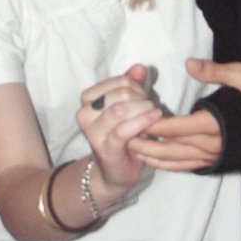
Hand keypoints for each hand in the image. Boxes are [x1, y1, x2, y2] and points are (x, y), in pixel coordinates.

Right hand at [77, 64, 161, 195]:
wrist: (115, 173)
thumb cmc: (124, 136)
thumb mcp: (127, 107)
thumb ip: (131, 86)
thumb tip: (139, 67)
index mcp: (88, 100)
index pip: (119, 81)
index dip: (137, 86)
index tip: (145, 97)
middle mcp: (84, 114)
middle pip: (121, 93)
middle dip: (142, 98)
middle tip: (151, 108)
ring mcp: (93, 132)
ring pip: (121, 109)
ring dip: (143, 109)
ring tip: (155, 114)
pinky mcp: (105, 148)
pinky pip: (123, 129)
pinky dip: (142, 121)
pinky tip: (155, 118)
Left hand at [127, 57, 240, 171]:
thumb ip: (214, 71)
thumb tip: (189, 64)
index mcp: (213, 123)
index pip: (174, 126)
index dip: (152, 124)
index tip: (133, 120)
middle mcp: (211, 144)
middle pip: (170, 148)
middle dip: (146, 145)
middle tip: (123, 139)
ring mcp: (214, 156)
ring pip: (177, 161)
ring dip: (154, 158)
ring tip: (133, 151)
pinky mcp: (217, 162)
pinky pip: (188, 167)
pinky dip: (170, 166)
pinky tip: (157, 160)